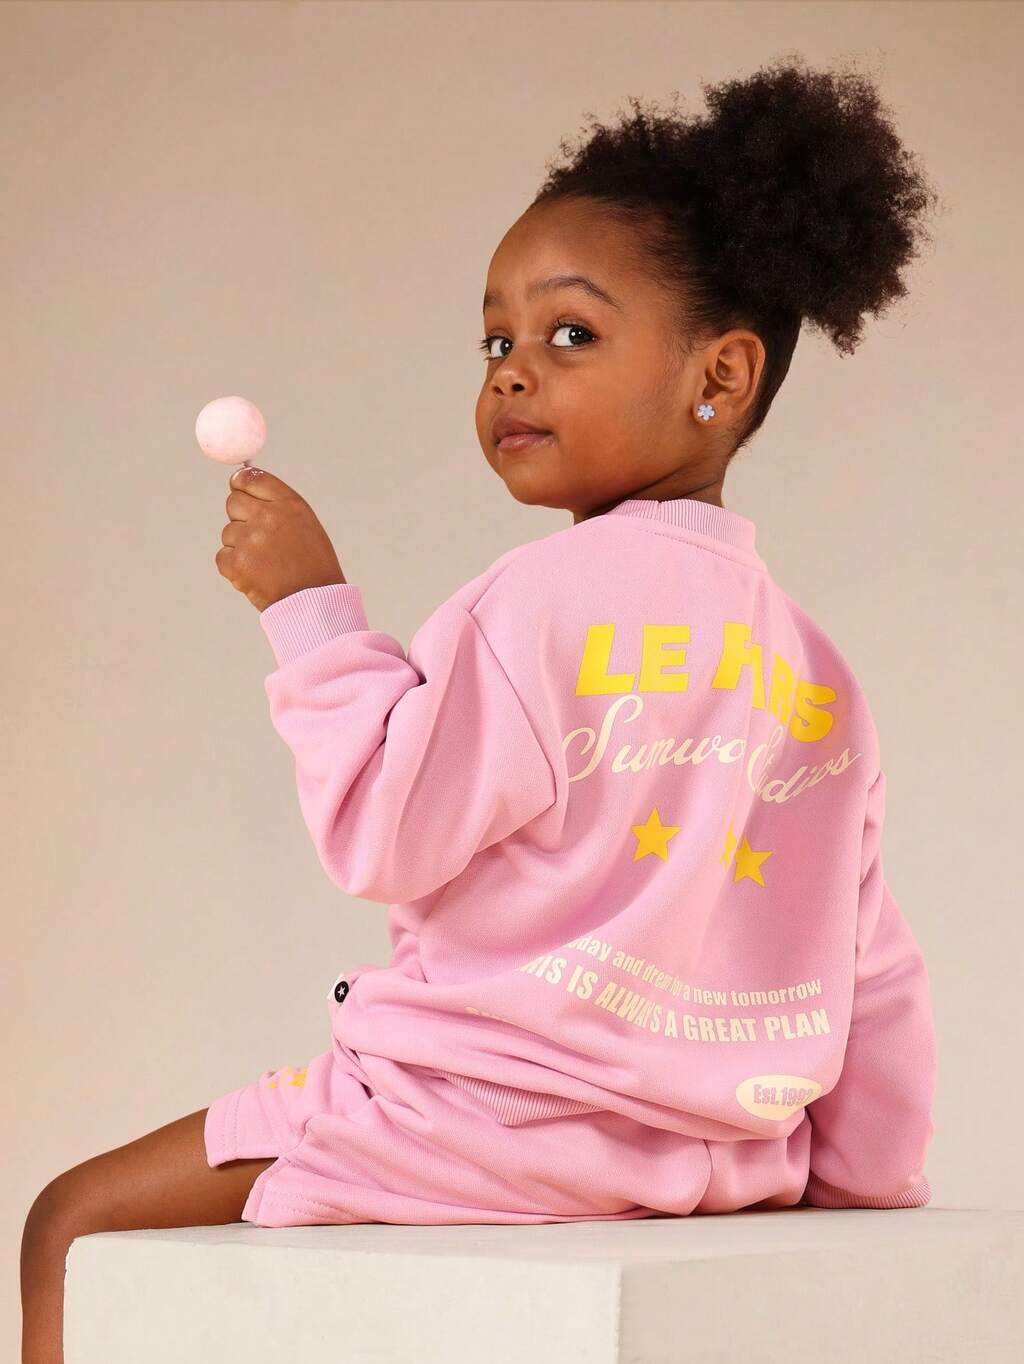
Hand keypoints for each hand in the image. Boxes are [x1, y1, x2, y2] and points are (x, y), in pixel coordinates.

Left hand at [216, 466, 346, 611]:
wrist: (316, 603)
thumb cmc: (314, 566)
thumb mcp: (305, 523)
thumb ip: (277, 504)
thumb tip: (244, 484)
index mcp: (288, 503)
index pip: (249, 478)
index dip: (241, 485)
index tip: (240, 492)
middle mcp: (267, 516)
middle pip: (233, 502)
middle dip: (240, 518)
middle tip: (259, 539)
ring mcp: (250, 539)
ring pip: (228, 533)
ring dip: (241, 547)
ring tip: (265, 563)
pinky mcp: (236, 563)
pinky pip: (223, 557)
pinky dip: (235, 568)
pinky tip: (256, 575)